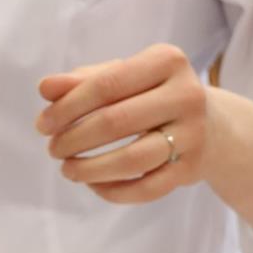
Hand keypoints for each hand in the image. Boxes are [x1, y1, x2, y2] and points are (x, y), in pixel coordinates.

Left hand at [36, 42, 212, 203]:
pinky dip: (112, 191)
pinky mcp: (192, 168)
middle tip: (53, 149)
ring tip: (67, 169)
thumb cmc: (148, 96)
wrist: (210, 124)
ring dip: (89, 170)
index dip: (67, 108)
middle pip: (115, 122)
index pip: (106, 85)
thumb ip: (81, 81)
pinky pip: (145, 189)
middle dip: (73, 139)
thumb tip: (45, 87)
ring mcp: (194, 134)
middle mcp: (187, 95)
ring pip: (132, 161)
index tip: (43, 125)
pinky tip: (93, 184)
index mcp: (167, 61)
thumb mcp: (120, 78)